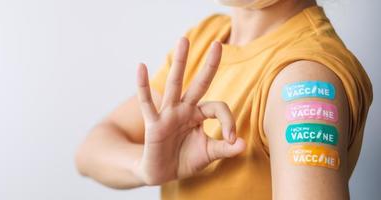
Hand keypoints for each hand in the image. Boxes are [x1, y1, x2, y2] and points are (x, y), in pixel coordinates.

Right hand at [134, 38, 245, 184]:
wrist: (161, 173)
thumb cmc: (184, 160)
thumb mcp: (208, 154)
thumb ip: (225, 148)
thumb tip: (243, 143)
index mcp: (198, 115)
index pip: (218, 108)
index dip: (229, 121)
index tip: (232, 139)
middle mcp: (184, 110)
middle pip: (198, 83)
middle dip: (209, 65)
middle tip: (218, 44)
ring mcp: (168, 114)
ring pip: (175, 85)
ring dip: (180, 63)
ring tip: (183, 40)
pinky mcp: (154, 124)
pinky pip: (147, 103)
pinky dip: (143, 86)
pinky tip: (141, 67)